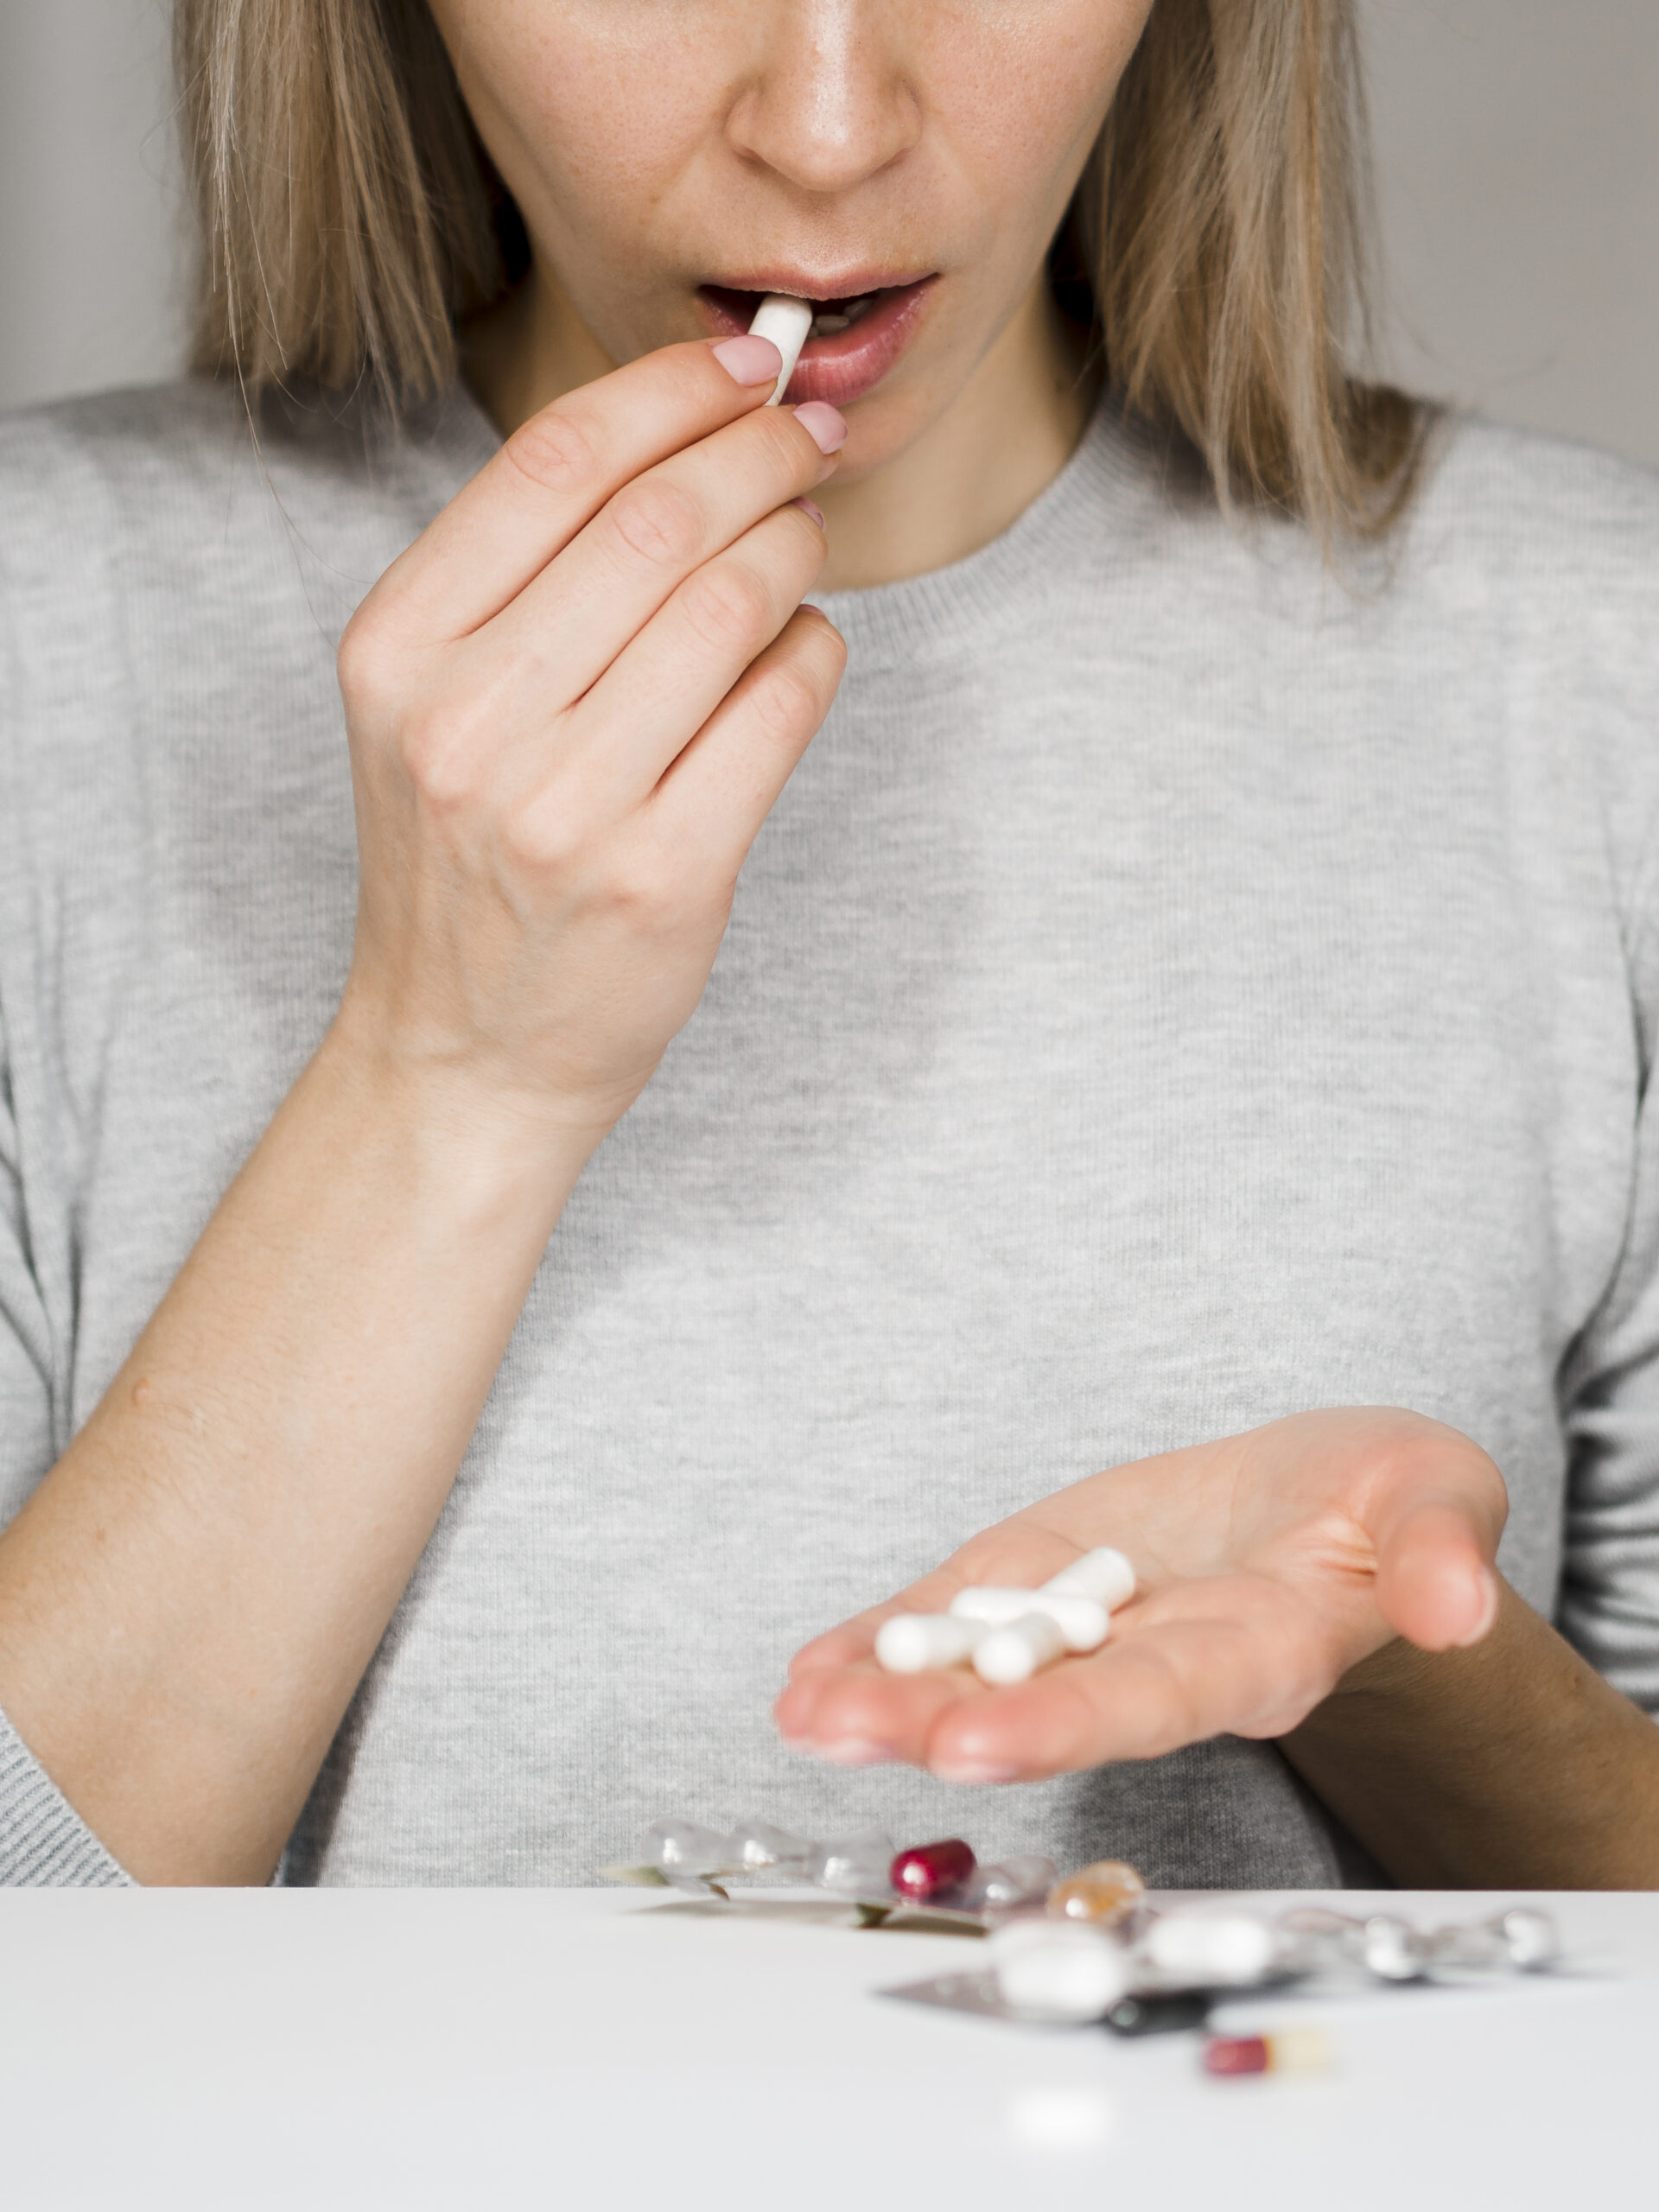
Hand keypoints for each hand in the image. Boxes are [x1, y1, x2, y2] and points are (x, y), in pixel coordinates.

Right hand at [333, 337, 847, 1146]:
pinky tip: (799, 652)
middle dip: (760, 451)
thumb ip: (524, 579)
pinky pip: (781, 705)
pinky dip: (813, 652)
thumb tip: (687, 430)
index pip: (553, 460)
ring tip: (801, 544)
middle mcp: (469, 722)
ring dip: (795, 547)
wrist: (463, 1055)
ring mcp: (568, 807)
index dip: (669, 388)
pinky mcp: (666, 874)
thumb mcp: (431, 707)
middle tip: (806, 439)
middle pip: (658, 518)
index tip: (739, 364)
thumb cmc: (465, 868)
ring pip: (734, 602)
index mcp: (398, 651)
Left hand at [774, 1408, 1506, 1783]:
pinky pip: (956, 1624)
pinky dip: (884, 1648)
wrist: (1332, 1503)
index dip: (1068, 1721)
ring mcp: (1089, 1627)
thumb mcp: (1439, 1494)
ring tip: (801, 1709)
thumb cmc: (1393, 1503)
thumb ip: (1441, 1551)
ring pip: (984, 1672)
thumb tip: (1457, 1606)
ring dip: (888, 1695)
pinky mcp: (1040, 1582)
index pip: (1159, 1697)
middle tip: (840, 1729)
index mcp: (1261, 1652)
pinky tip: (810, 1676)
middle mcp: (1159, 1662)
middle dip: (940, 1720)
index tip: (974, 1743)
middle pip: (1045, 1703)